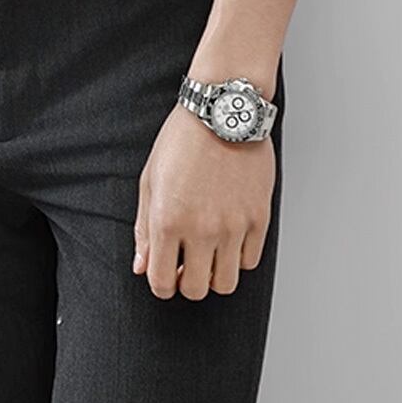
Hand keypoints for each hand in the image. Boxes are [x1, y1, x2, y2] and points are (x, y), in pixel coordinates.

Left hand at [132, 99, 275, 300]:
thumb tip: (142, 265)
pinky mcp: (259, 218)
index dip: (162, 283)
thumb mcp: (150, 179)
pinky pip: (250, 261)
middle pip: (196, 290)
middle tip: (187, 264)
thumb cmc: (182, 140)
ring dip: (214, 274)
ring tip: (209, 252)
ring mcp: (233, 226)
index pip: (162, 282)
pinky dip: (238, 257)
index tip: (165, 274)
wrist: (221, 112)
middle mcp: (201, 229)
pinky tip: (229, 237)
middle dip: (188, 283)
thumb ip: (144, 227)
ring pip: (226, 283)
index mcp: (167, 219)